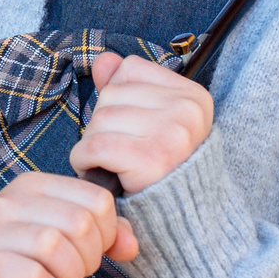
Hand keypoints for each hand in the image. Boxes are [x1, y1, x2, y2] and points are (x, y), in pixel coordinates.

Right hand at [0, 171, 137, 277]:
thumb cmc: (13, 258)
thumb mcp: (56, 235)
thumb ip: (98, 234)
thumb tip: (130, 244)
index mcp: (34, 185)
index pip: (97, 200)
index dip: (107, 234)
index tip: (91, 253)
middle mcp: (12, 201)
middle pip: (81, 225)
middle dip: (88, 260)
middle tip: (74, 275)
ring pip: (56, 246)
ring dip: (69, 276)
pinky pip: (30, 272)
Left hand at [68, 51, 211, 194]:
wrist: (180, 217)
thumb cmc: (161, 167)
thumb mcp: (151, 120)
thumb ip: (127, 85)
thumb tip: (103, 60)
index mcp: (193, 96)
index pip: (130, 69)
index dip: (120, 98)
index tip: (135, 126)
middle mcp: (187, 112)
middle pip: (111, 95)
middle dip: (103, 124)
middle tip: (121, 150)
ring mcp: (172, 135)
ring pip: (99, 119)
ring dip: (92, 144)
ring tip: (113, 162)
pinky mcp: (151, 161)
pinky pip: (94, 146)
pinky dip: (85, 160)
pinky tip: (99, 170)